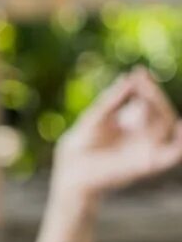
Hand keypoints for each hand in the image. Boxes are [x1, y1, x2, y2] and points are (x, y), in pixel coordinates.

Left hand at [52, 67, 181, 209]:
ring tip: (146, 92)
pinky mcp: (149, 164)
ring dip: (160, 106)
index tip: (138, 72)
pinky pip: (173, 154)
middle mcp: (145, 135)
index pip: (148, 101)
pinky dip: (181, 142)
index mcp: (134, 123)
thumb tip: (129, 78)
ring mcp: (148, 148)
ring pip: (166, 124)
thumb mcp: (97, 116)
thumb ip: (114, 99)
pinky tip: (181, 126)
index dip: (146, 86)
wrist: (71, 169)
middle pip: (160, 110)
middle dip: (152, 93)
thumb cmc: (81, 144)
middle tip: (141, 80)